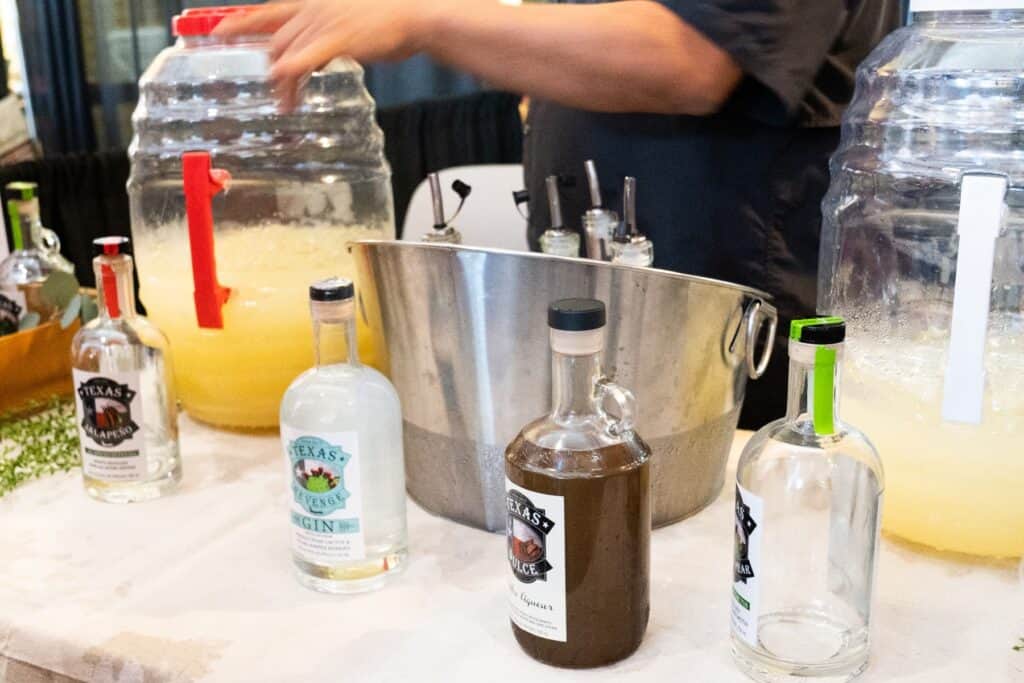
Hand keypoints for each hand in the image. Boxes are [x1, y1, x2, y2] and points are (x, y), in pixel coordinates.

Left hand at [216, 0, 439, 109]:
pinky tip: (284, 80)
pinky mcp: (339, 38)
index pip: (269, 12)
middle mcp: (314, 9)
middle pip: (277, 42)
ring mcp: (325, 23)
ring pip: (289, 54)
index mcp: (313, 3)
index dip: (240, 22)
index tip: (218, 32)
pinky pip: (306, 56)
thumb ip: (326, 38)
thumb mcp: (350, 23)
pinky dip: (291, 69)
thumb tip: (316, 59)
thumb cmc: (389, 21)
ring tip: (288, 105)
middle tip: (278, 96)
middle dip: (272, 72)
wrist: (415, 17)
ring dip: (284, 84)